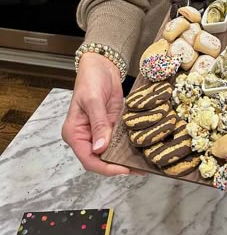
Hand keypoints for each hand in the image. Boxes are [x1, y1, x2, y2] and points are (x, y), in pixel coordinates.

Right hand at [62, 53, 137, 175]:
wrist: (101, 65)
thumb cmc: (91, 79)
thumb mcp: (93, 100)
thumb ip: (98, 124)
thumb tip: (100, 148)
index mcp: (75, 134)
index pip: (89, 159)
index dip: (106, 168)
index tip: (124, 169)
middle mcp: (86, 136)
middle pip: (101, 159)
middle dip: (118, 166)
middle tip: (139, 168)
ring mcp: (99, 132)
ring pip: (111, 152)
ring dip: (125, 158)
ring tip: (144, 162)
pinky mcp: (110, 125)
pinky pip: (119, 140)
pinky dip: (129, 146)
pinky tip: (141, 149)